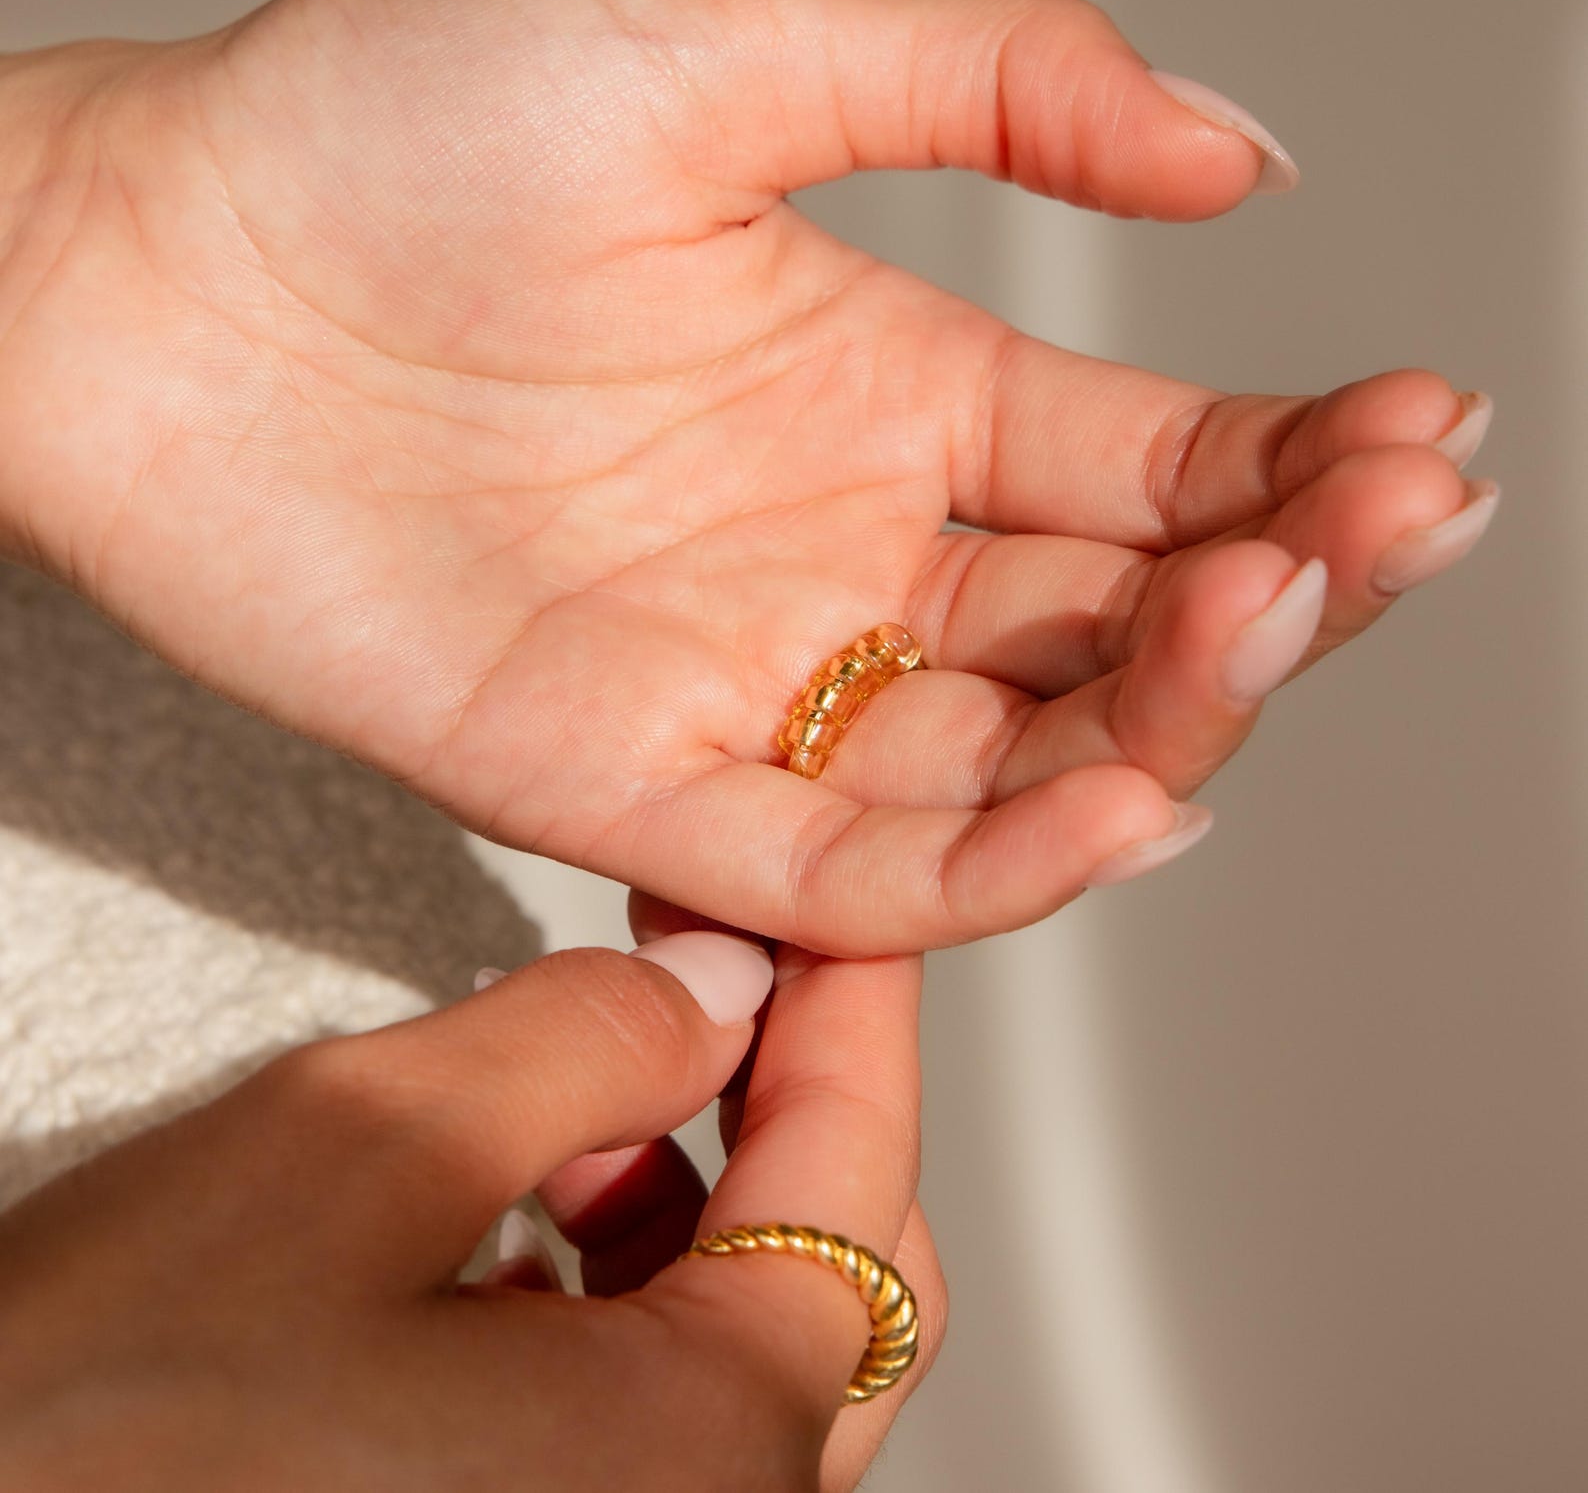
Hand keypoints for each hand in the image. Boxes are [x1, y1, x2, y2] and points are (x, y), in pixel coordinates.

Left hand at [0, 0, 1496, 951]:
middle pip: (1111, 630)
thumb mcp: (726, 59)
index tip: (1420, 438)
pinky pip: (851, 874)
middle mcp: (846, 557)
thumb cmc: (390, 143)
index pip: (1149, 463)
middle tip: (1380, 528)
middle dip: (1269, 595)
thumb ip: (991, 90)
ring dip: (1161, 727)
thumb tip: (1237, 149)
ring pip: (1012, 772)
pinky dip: (992, 868)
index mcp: (891, 392)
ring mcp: (755, 686)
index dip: (1297, 463)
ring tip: (1263, 631)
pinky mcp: (640, 791)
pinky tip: (1118, 806)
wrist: (148, 281)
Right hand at [0, 926, 940, 1491]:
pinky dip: (622, 1294)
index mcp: (701, 1457)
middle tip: (713, 991)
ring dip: (690, 1201)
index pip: (858, 1189)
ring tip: (584, 1109)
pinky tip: (527, 1227)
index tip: (840, 927)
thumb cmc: (92, 1440)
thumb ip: (580, 1046)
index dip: (855, 1023)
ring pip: (740, 1348)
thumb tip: (714, 991)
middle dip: (778, 1114)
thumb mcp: (358, 1157)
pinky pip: (645, 1417)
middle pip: (832, 1284)